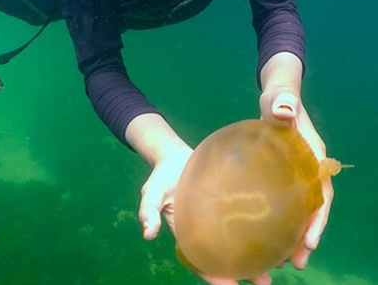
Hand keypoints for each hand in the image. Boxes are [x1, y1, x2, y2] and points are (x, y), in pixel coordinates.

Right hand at [139, 152, 272, 284]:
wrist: (174, 154)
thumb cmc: (162, 176)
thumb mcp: (152, 192)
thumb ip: (149, 210)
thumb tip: (147, 233)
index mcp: (187, 233)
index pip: (202, 260)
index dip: (215, 276)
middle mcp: (206, 229)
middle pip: (226, 256)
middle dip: (245, 271)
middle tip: (264, 281)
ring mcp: (219, 216)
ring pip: (240, 240)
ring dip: (258, 252)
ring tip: (279, 262)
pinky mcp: (230, 202)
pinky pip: (244, 219)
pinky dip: (259, 228)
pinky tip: (276, 231)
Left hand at [259, 86, 333, 269]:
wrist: (277, 99)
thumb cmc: (280, 100)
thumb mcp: (280, 100)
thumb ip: (283, 103)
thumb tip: (283, 111)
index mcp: (313, 156)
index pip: (321, 192)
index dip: (318, 217)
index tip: (310, 240)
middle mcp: (310, 169)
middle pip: (313, 207)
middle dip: (308, 235)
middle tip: (296, 262)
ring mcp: (298, 174)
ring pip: (301, 208)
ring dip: (295, 233)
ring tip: (284, 260)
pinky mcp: (283, 175)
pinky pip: (286, 201)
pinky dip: (281, 219)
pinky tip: (267, 235)